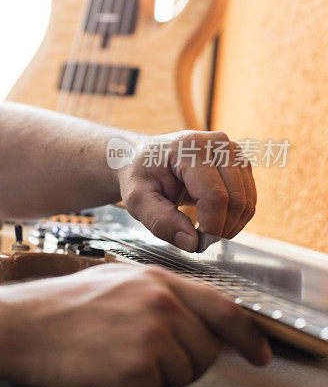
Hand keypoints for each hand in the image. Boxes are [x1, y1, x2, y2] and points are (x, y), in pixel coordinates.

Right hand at [0, 264, 270, 386]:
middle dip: (186, 357)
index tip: (259, 353)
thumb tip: (195, 314)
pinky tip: (109, 366)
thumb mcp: (115, 281)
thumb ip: (160, 292)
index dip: (248, 335)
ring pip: (188, 371)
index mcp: (157, 280)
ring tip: (118, 354)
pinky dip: (140, 385)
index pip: (224, 309)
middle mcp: (161, 304)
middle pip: (208, 347)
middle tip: (144, 352)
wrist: (21, 326)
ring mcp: (152, 336)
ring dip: (162, 373)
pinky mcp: (139, 368)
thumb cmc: (60, 306)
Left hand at [118, 130, 255, 251]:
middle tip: (198, 242)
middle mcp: (217, 143)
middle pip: (236, 199)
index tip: (195, 243)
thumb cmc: (140, 176)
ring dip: (229, 226)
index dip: (210, 226)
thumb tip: (192, 242)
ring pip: (247, 201)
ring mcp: (232, 152)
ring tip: (203, 232)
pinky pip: (249, 200)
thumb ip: (160, 220)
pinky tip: (212, 221)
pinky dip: (234, 218)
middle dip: (221, 229)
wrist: (142, 158)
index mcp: (189, 147)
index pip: (215, 195)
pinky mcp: (240, 164)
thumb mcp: (137, 199)